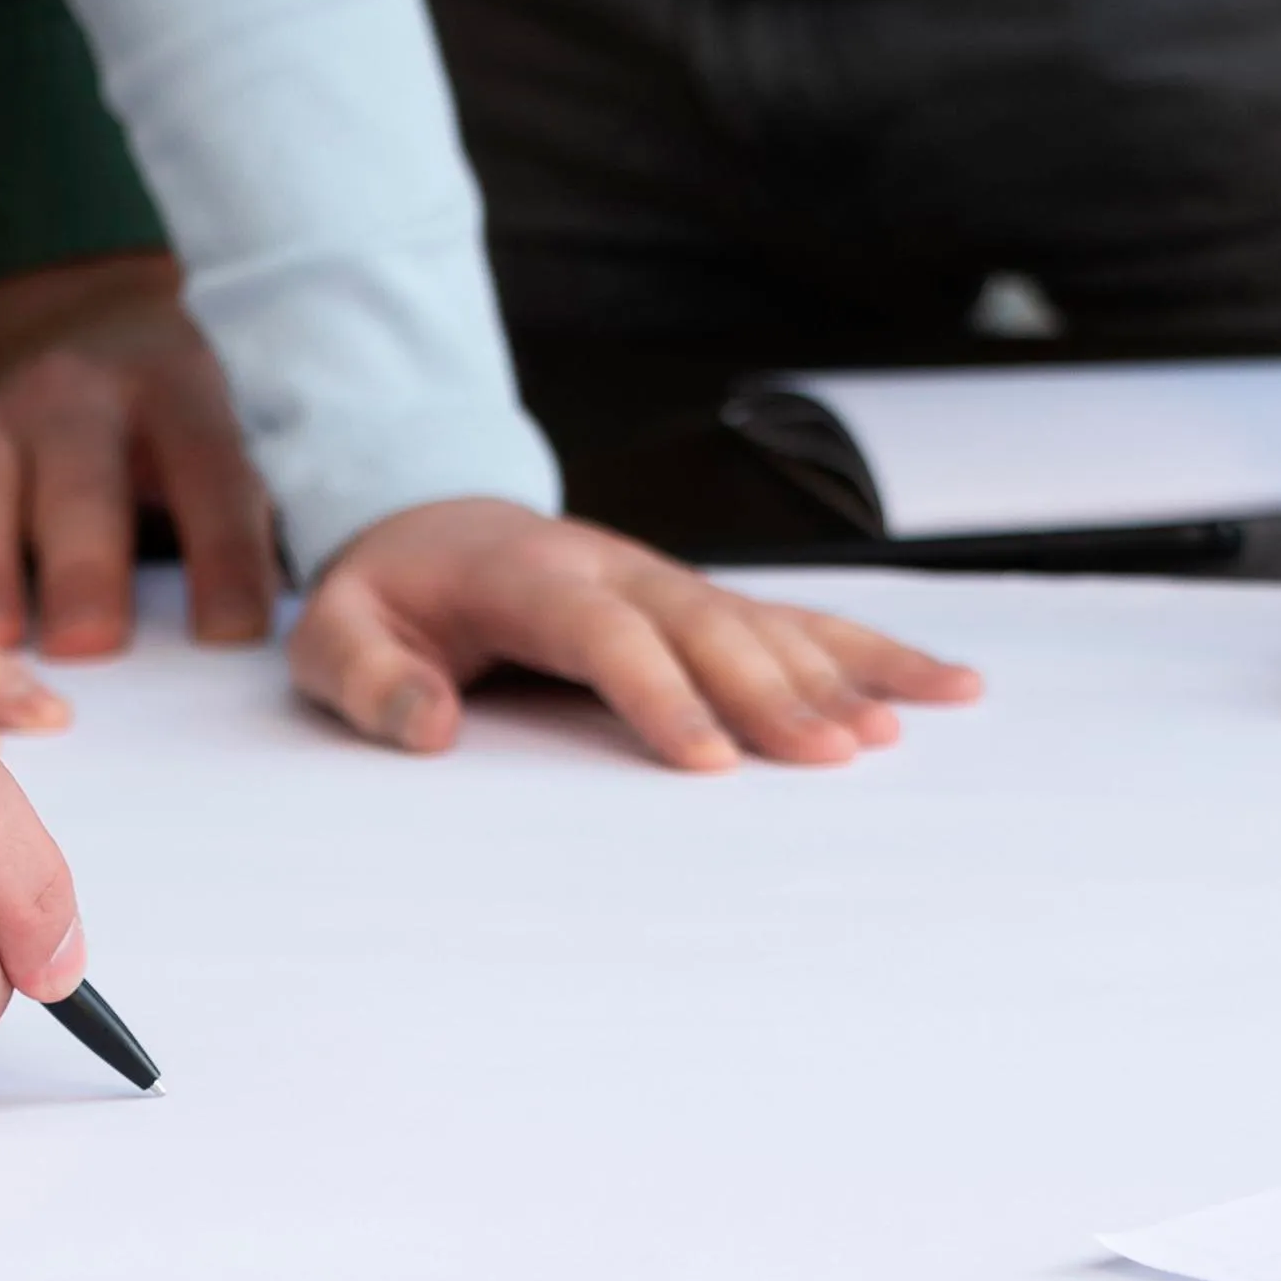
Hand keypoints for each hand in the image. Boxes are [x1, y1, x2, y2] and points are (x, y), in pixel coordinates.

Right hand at [0, 250, 279, 658]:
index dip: (223, 549)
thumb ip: (245, 524)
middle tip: (87, 646)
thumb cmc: (177, 429)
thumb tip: (263, 643)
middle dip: (80, 563)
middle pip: (76, 478)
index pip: (208, 469)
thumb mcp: (230, 441)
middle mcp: (70, 399)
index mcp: (172, 394)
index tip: (231, 635)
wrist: (88, 328)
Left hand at [292, 496, 975, 768]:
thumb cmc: (384, 594)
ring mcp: (670, 581)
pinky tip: (946, 685)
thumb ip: (367, 679)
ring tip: (903, 726)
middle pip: (708, 628)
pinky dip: (872, 650)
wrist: (425, 517)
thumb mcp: (334, 633)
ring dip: (836, 673)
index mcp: (532, 578)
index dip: (659, 694)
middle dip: (773, 692)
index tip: (707, 763)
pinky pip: (799, 621)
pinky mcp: (703, 601)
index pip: (606, 634)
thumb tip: (429, 728)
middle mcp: (619, 569)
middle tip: (832, 758)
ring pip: (768, 622)